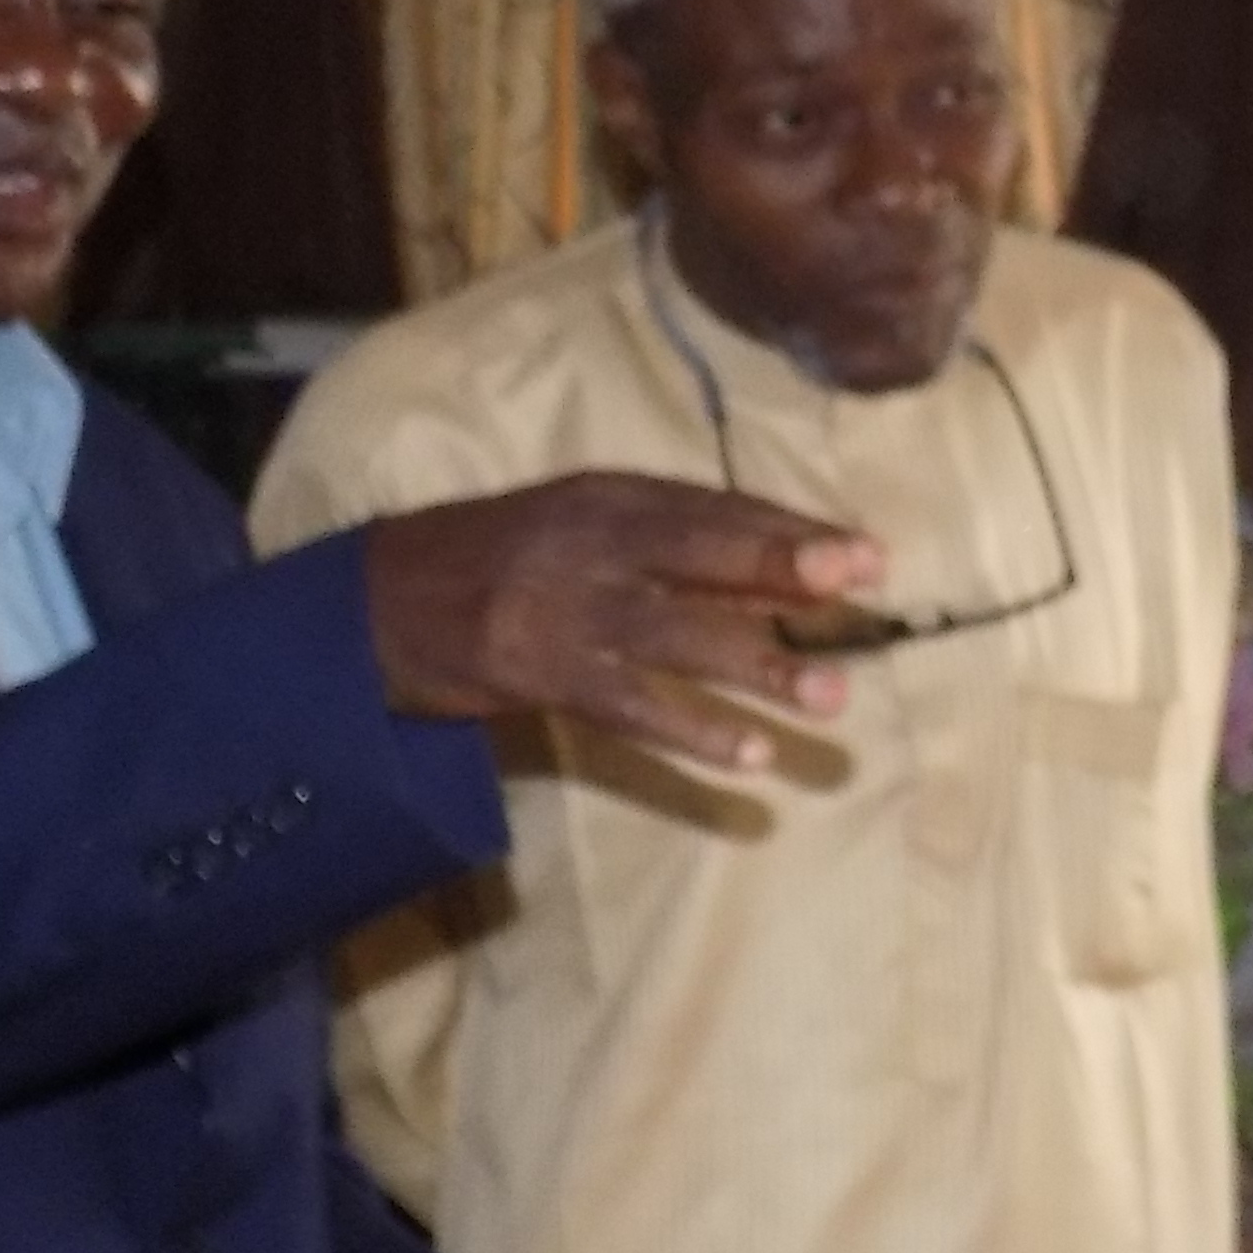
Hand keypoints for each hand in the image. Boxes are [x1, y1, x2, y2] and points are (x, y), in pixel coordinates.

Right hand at [358, 471, 881, 774]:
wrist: (384, 598)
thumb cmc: (509, 561)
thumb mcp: (590, 530)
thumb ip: (684, 552)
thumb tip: (794, 578)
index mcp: (612, 497)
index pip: (717, 509)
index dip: (793, 531)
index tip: (868, 554)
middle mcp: (593, 542)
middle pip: (700, 552)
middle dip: (781, 567)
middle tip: (856, 584)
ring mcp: (565, 608)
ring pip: (676, 635)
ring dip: (758, 667)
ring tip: (832, 698)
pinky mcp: (541, 671)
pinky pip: (629, 705)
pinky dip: (690, 730)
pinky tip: (748, 756)